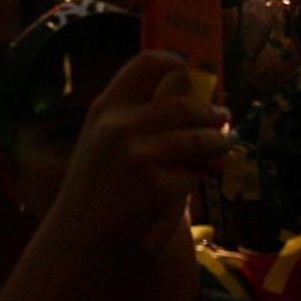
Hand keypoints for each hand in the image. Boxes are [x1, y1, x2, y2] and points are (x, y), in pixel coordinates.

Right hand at [42, 50, 230, 252]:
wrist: (77, 240)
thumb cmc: (94, 190)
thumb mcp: (101, 141)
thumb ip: (134, 118)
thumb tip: (192, 101)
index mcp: (106, 108)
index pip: (146, 64)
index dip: (174, 61)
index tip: (190, 71)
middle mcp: (120, 125)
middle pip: (185, 105)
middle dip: (211, 113)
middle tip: (223, 117)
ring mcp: (138, 156)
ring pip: (198, 139)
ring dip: (217, 144)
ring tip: (222, 147)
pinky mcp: (156, 187)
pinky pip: (192, 174)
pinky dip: (196, 179)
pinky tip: (192, 183)